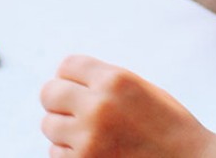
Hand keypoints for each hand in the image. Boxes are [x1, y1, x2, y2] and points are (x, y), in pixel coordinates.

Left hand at [40, 55, 215, 157]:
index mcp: (115, 80)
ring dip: (64, 130)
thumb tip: (63, 78)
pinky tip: (94, 152)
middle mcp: (98, 107)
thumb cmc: (167, 126)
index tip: (80, 88)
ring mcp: (88, 140)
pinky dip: (69, 153)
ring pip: (49, 125)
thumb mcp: (138, 89)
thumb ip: (102, 80)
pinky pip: (55, 152)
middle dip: (60, 101)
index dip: (72, 77)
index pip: (67, 66)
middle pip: (49, 93)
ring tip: (91, 134)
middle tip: (75, 111)